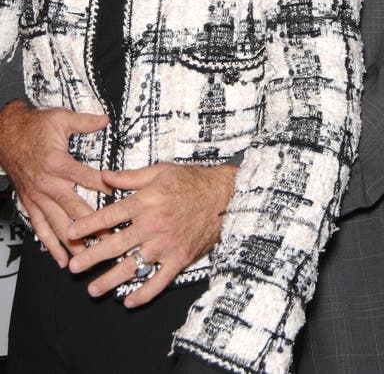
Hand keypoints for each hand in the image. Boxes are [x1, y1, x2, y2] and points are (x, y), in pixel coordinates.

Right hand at [0, 100, 108, 266]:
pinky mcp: (30, 203)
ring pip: (57, 224)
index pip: (85, 177)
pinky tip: (61, 258)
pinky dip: (50, 244)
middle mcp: (47, 183)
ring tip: (89, 256)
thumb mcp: (60, 118)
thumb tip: (105, 119)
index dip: (103, 186)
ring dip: (73, 241)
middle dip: (92, 225)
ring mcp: (37, 197)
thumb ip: (84, 121)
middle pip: (73, 208)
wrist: (6, 135)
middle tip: (109, 239)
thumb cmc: (35, 127)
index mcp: (56, 162)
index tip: (119, 198)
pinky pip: (41, 228)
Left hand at [67, 162, 236, 306]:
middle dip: (92, 257)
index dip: (88, 225)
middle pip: (116, 244)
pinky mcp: (179, 258)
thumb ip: (130, 176)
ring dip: (110, 280)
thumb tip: (104, 176)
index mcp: (146, 201)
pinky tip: (129, 301)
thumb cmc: (191, 180)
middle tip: (74, 266)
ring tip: (93, 289)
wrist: (223, 196)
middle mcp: (153, 225)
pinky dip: (144, 294)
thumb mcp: (160, 171)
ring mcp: (166, 244)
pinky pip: (159, 281)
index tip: (70, 233)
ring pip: (133, 266)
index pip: (110, 215)